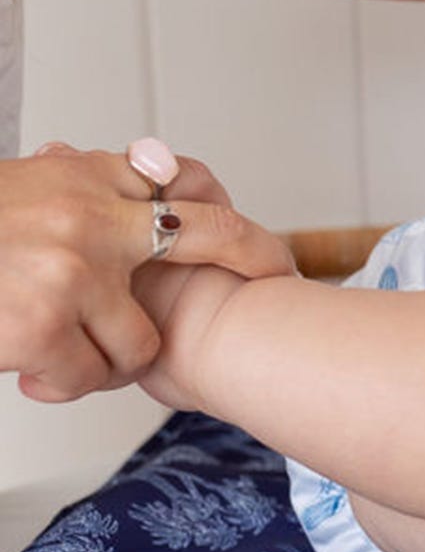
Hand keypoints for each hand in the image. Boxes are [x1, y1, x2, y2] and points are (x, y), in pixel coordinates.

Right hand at [0, 144, 293, 402]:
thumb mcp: (25, 188)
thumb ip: (87, 185)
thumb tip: (159, 168)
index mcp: (83, 178)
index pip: (186, 189)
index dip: (237, 227)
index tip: (272, 257)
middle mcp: (89, 216)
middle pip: (211, 238)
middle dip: (250, 263)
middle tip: (273, 283)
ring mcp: (72, 271)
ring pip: (138, 343)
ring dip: (104, 361)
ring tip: (59, 353)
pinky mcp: (45, 325)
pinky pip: (87, 377)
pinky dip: (59, 384)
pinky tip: (26, 371)